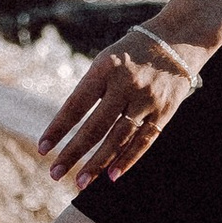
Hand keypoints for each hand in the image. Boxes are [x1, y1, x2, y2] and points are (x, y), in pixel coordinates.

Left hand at [38, 29, 202, 191]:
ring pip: (119, 138)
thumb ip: (89, 91)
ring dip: (99, 163)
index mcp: (106, 68)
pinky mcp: (164, 111)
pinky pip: (144, 141)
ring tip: (81, 182)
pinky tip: (112, 176)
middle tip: (55, 173)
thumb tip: (67, 129)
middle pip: (96, 126)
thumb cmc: (130, 54)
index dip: (59, 128)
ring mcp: (147, 99)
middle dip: (73, 152)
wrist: (178, 40)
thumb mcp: (105, 61)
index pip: (76, 104)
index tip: (43, 148)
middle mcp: (126, 84)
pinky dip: (127, 160)